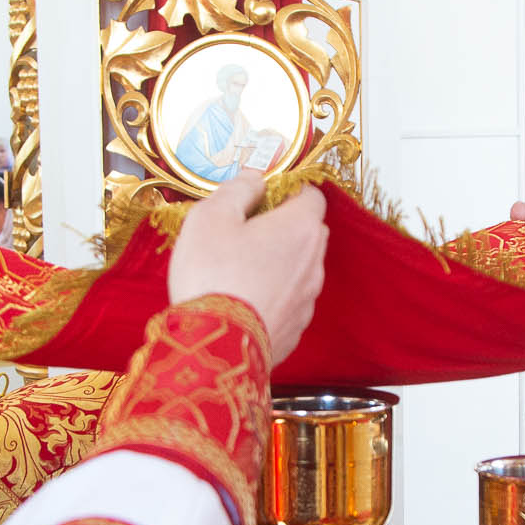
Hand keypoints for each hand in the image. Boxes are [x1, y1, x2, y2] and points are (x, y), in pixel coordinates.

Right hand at [166, 172, 326, 362]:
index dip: (287, 191)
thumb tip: (254, 177)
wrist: (216, 347)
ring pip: (300, 269)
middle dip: (284, 226)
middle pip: (309, 232)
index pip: (311, 195)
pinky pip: (289, 300)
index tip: (261, 196)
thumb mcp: (211, 217)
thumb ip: (238, 189)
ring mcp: (307, 299)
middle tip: (246, 231)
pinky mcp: (295, 329)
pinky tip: (244, 299)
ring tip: (239, 269)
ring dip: (278, 263)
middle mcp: (313, 262)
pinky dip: (273, 294)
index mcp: (300, 228)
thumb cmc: (212, 278)